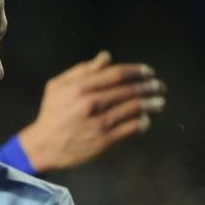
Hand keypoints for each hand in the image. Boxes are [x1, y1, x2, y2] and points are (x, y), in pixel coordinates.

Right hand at [16, 51, 166, 173]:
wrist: (44, 147)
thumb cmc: (52, 113)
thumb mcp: (58, 85)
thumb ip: (83, 70)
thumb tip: (107, 57)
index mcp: (80, 87)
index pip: (117, 74)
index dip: (136, 71)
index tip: (148, 72)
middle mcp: (91, 104)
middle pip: (129, 90)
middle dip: (149, 87)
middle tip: (160, 86)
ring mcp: (99, 123)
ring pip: (134, 109)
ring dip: (151, 104)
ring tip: (159, 102)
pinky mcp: (104, 141)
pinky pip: (131, 128)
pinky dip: (142, 123)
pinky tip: (145, 120)